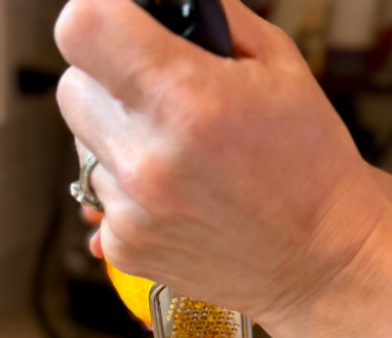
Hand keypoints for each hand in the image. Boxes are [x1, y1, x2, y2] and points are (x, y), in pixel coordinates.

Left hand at [55, 0, 390, 328]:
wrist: (319, 259)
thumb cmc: (307, 164)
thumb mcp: (276, 64)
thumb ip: (207, 18)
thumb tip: (156, 3)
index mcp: (185, 100)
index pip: (82, 29)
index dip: (95, 15)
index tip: (116, 22)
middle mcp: (148, 161)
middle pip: (72, 89)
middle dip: (105, 78)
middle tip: (154, 91)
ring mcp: (132, 212)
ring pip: (82, 146)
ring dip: (117, 137)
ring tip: (176, 151)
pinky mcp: (125, 249)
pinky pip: (99, 196)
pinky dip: (127, 189)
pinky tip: (175, 193)